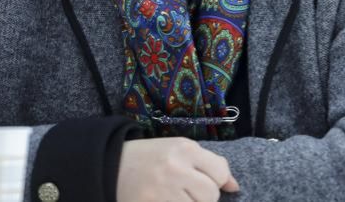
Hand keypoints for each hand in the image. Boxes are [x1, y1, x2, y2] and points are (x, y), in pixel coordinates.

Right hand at [116, 137, 239, 201]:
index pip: (220, 171)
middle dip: (204, 197)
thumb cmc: (150, 158)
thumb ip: (208, 164)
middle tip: (189, 191)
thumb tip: (234, 186)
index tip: (207, 182)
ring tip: (176, 196)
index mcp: (184, 148)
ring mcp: (163, 191)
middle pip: (210, 195)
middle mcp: (175, 168)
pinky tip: (167, 200)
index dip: (218, 180)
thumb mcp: (178, 150)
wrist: (110, 166)